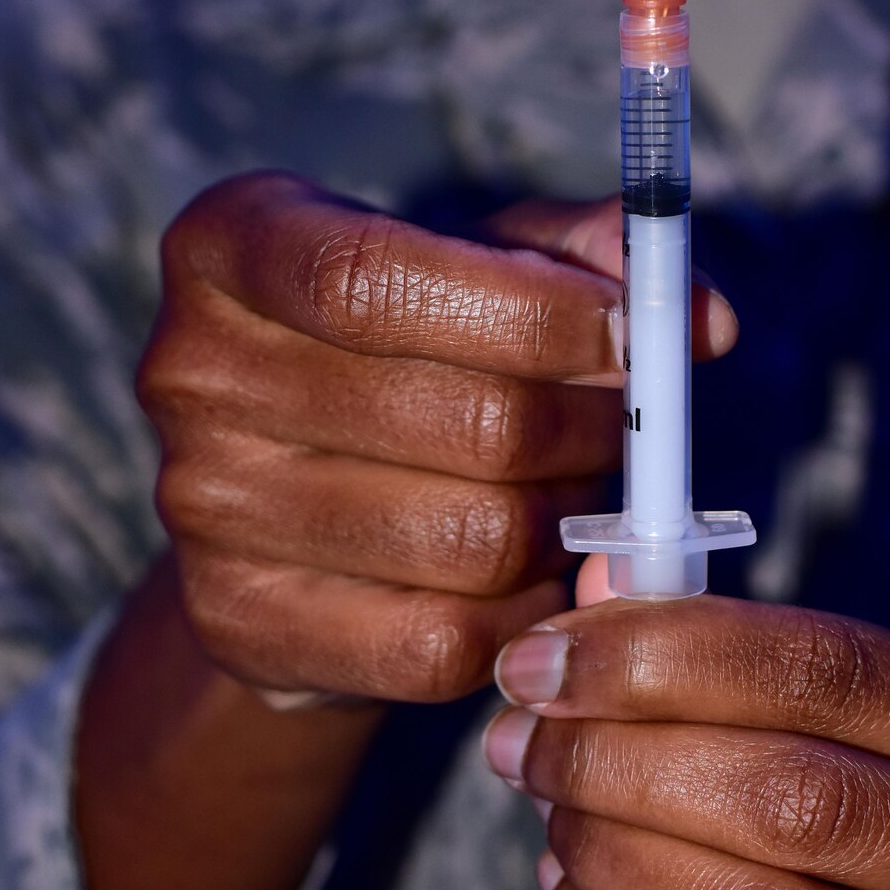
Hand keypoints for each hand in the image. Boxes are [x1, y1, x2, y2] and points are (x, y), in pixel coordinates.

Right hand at [138, 173, 735, 702]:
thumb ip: (586, 255)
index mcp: (231, 243)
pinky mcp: (239, 625)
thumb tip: (701, 311)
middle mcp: (188, 369)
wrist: (288, 497)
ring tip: (576, 496)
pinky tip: (531, 577)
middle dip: (585, 428)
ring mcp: (202, 507)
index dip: (530, 311)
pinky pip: (438, 646)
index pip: (372, 278)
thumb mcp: (478, 262)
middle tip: (624, 428)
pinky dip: (522, 617)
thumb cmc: (409, 342)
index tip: (634, 330)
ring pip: (468, 540)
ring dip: (566, 526)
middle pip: (456, 418)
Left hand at [485, 594, 889, 889]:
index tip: (547, 654)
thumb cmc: (886, 822)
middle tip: (524, 738)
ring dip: (613, 852)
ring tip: (551, 811)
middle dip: (625, 757)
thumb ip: (732, 648)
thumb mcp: (848, 723)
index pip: (836, 668)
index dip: (672, 653)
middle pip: (794, 796)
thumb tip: (597, 581)